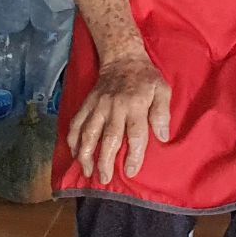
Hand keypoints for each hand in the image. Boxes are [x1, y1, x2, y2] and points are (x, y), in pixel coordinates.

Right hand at [69, 51, 172, 182]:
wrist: (122, 58)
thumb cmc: (145, 78)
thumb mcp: (162, 90)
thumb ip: (162, 113)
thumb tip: (163, 136)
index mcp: (136, 105)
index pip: (136, 134)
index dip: (134, 155)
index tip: (131, 171)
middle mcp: (115, 107)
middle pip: (109, 137)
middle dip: (105, 161)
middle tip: (105, 179)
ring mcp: (98, 106)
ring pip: (88, 133)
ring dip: (86, 154)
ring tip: (87, 172)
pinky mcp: (87, 104)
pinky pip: (76, 123)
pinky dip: (73, 140)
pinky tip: (74, 155)